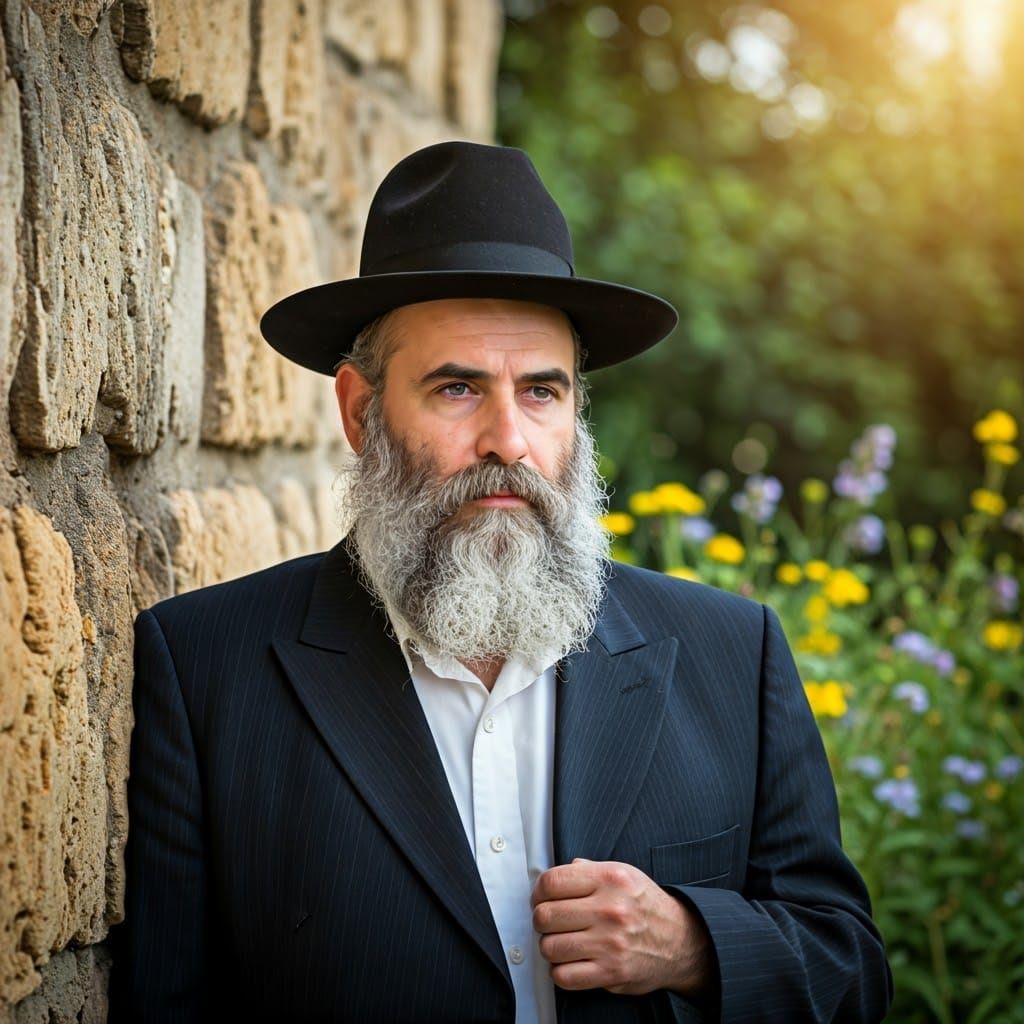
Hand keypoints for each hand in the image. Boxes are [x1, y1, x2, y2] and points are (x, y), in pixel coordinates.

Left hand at [531, 859, 711, 995]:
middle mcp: (610, 909)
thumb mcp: (624, 873)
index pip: (552, 882)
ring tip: (562, 942)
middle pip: (545, 915)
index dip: (539, 891)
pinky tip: (571, 961)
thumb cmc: (646, 906)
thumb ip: (589, 869)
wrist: (681, 941)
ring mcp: (610, 943)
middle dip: (541, 920)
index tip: (541, 898)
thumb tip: (558, 874)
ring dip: (550, 946)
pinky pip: (563, 976)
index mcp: (610, 878)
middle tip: (550, 922)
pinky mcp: (611, 973)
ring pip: (549, 947)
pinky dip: (561, 971)